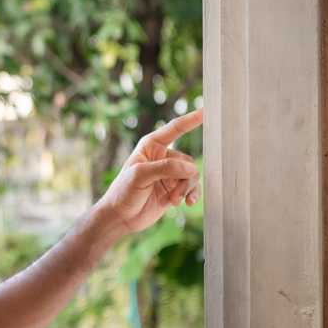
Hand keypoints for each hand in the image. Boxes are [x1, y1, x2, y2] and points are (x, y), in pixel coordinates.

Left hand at [96, 107, 203, 236]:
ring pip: (191, 175)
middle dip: (184, 177)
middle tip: (174, 193)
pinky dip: (191, 195)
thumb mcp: (140, 175)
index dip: (191, 119)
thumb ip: (165, 168)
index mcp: (151, 146)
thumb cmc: (123, 192)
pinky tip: (187, 203)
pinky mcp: (174, 189)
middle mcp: (162, 157)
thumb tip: (191, 168)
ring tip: (174, 200)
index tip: (207, 110)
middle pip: (187, 160)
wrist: (120, 217)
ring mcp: (169, 174)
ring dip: (186, 189)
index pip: (175, 128)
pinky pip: (192, 188)